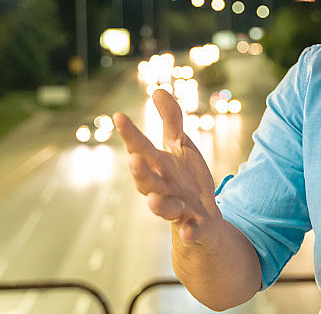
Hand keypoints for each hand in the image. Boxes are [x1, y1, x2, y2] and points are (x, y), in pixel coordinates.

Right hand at [114, 89, 221, 244]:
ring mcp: (177, 209)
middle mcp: (162, 189)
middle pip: (146, 181)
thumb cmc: (185, 179)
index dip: (130, 134)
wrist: (201, 219)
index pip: (141, 148)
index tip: (119, 115)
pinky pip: (191, 231)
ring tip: (153, 199)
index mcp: (158, 167)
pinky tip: (190, 229)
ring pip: (164, 208)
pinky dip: (190, 231)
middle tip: (134, 159)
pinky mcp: (194, 226)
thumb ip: (171, 120)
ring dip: (158, 204)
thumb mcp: (180, 146)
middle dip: (139, 171)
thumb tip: (157, 89)